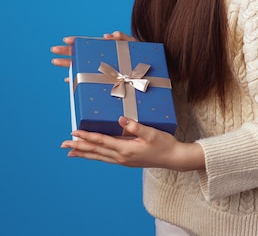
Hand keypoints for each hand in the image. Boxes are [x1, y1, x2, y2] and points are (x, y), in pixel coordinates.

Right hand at [50, 31, 136, 79]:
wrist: (147, 72)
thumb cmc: (140, 55)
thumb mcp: (133, 44)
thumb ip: (123, 38)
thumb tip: (110, 35)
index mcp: (105, 48)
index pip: (88, 44)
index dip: (77, 42)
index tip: (66, 40)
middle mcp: (99, 58)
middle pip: (80, 54)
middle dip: (67, 52)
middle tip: (54, 50)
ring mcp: (100, 69)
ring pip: (80, 66)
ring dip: (68, 64)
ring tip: (55, 61)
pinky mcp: (102, 80)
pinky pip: (87, 79)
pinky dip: (77, 79)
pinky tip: (68, 80)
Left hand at [61, 116, 205, 171]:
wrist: (173, 158)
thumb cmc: (164, 143)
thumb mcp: (151, 133)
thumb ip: (136, 126)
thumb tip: (121, 119)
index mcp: (125, 149)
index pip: (101, 141)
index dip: (86, 136)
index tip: (74, 133)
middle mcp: (121, 156)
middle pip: (95, 151)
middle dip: (79, 147)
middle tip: (63, 145)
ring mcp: (123, 160)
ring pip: (98, 156)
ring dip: (84, 153)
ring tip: (70, 153)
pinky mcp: (126, 160)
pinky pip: (105, 158)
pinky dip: (95, 156)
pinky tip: (91, 154)